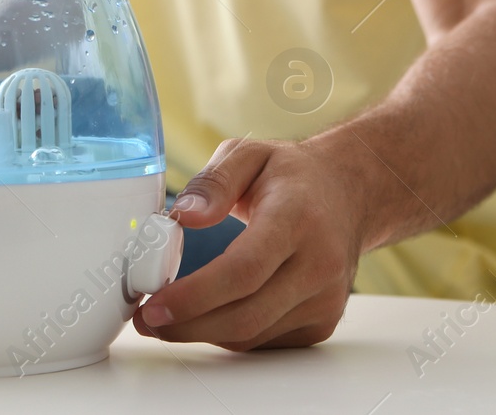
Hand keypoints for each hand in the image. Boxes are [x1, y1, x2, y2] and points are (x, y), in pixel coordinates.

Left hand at [133, 135, 370, 350]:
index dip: (195, 295)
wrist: (349, 194)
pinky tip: (207, 316)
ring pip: (252, 334)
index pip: (244, 270)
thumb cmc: (294, 176)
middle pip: (246, 314)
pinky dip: (229, 334)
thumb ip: (212, 182)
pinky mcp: (323, 321)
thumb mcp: (249, 155)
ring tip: (167, 319)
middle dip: (187, 325)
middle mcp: (318, 263)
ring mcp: (325, 298)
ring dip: (202, 333)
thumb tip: (183, 217)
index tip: (154, 305)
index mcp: (297, 218)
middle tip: (146, 320)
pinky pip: (265, 340)